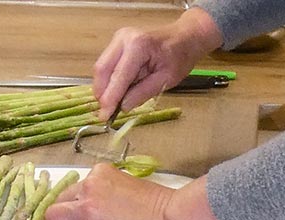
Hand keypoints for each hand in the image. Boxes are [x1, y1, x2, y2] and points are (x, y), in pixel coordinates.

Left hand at [44, 164, 235, 219]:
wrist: (170, 218)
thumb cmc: (158, 206)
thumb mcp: (127, 185)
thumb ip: (106, 191)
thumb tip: (96, 206)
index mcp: (99, 173)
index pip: (74, 188)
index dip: (71, 203)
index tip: (73, 213)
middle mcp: (88, 187)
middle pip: (58, 201)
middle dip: (58, 215)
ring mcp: (85, 209)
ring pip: (53, 218)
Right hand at [93, 7, 222, 119]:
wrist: (183, 37)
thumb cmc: (179, 57)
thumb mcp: (166, 79)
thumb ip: (143, 92)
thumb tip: (123, 106)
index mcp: (138, 45)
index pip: (118, 76)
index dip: (110, 98)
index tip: (104, 116)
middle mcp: (123, 39)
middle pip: (102, 70)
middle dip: (102, 94)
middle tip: (106, 112)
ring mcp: (117, 40)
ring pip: (100, 68)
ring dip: (104, 88)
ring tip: (114, 102)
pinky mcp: (115, 45)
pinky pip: (105, 66)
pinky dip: (108, 82)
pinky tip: (117, 91)